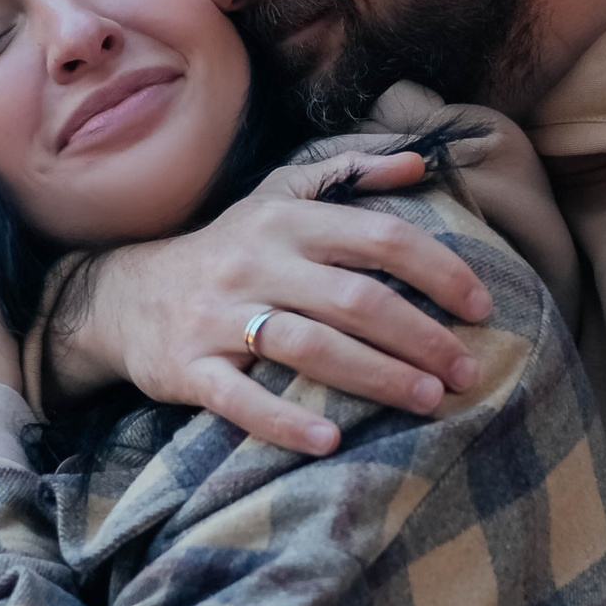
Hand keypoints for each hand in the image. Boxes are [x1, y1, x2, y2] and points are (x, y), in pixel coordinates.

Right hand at [48, 153, 493, 460]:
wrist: (123, 295)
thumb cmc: (227, 248)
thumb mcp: (279, 195)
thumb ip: (351, 173)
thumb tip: (421, 163)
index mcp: (287, 219)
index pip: (380, 238)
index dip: (439, 271)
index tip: (482, 308)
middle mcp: (256, 262)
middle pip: (354, 298)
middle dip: (421, 336)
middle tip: (466, 371)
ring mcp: (219, 317)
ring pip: (308, 346)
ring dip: (375, 376)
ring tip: (427, 401)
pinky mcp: (188, 368)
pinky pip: (239, 398)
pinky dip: (285, 421)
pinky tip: (331, 442)